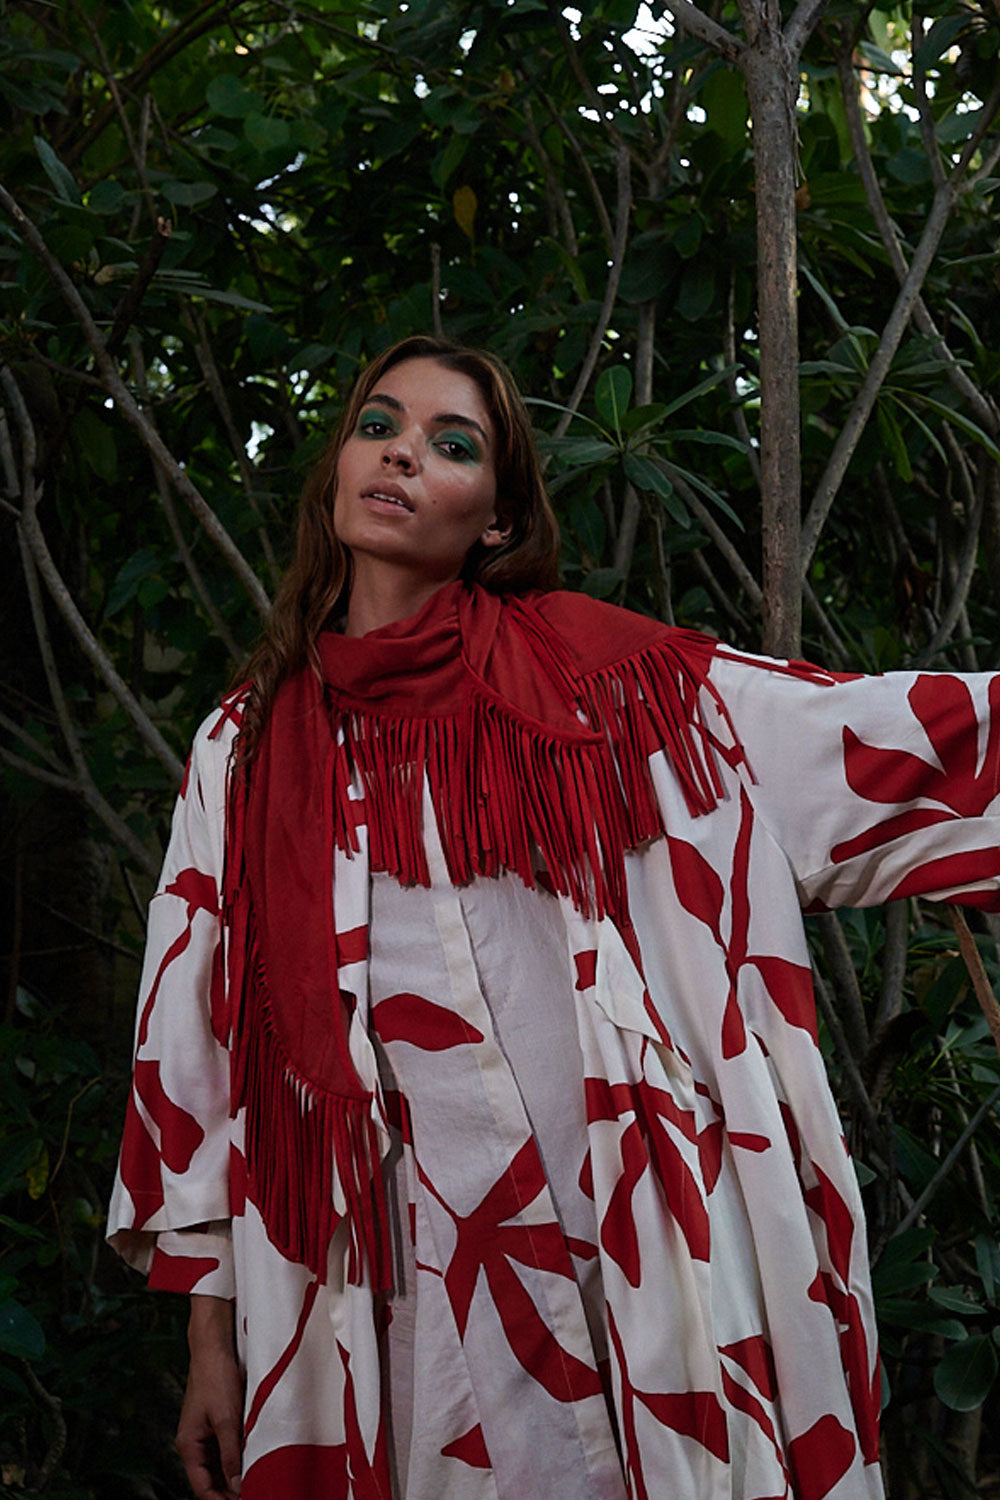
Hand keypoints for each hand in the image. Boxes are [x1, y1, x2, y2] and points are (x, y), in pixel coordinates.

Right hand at [176, 1296, 243, 1499]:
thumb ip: (232, 1453)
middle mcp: (194, 1443)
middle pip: (210, 1479)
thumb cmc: (215, 1377)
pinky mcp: (216, 1423)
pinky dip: (237, 1458)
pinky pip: (225, 1450)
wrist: (214, 1346)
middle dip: (229, 1491)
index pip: (202, 1487)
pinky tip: (252, 1462)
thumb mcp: (227, 1419)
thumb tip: (237, 1484)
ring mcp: (205, 1433)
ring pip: (219, 1466)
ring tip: (256, 1482)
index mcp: (188, 1445)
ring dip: (234, 1476)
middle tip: (255, 1492)